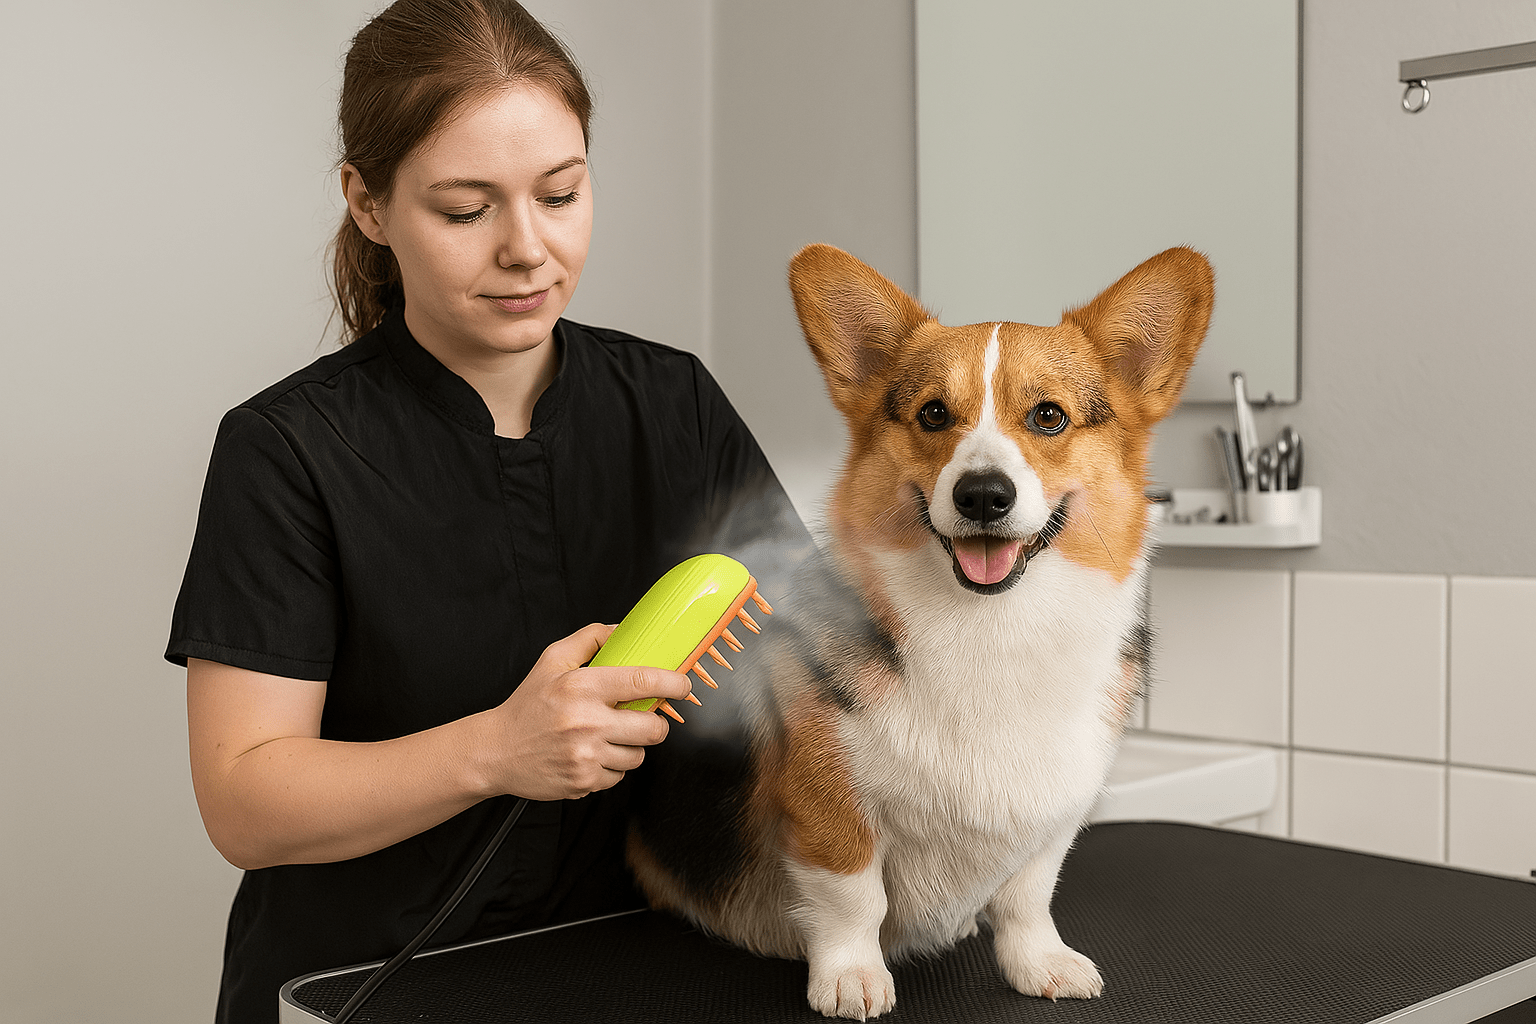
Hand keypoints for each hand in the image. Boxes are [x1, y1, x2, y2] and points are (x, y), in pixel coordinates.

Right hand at [479, 623, 692, 800]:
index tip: (682, 685)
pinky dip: (612, 767)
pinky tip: (592, 754)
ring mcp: (585, 755)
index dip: (672, 683)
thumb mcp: (552, 660)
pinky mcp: (583, 782)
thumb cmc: (527, 705)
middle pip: (652, 728)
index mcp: (582, 687)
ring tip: (607, 737)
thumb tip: (623, 630)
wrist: (495, 751)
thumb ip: (590, 639)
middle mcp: (586, 722)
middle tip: (642, 718)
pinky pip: (619, 776)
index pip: (641, 681)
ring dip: (630, 747)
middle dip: (654, 723)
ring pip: (638, 755)